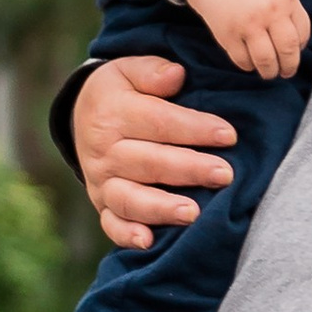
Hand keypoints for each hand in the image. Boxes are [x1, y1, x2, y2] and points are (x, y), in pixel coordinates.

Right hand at [70, 53, 237, 251]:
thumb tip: (176, 75)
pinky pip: (111, 224)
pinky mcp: (101, 204)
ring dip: (161, 208)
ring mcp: (101, 181)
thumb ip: (152, 71)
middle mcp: (103, 151)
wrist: (82, 118)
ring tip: (193, 213)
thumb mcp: (128, 69)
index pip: (157, 121)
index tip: (229, 135)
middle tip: (225, 175)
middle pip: (149, 162)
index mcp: (112, 113)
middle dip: (189, 169)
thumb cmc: (121, 93)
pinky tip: (148, 242)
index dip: (194, 129)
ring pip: (130, 198)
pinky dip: (127, 235)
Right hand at [188, 0, 310, 83]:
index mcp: (285, 0)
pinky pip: (243, 61)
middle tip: (286, 71)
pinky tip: (249, 61)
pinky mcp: (228, 36)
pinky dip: (248, 66)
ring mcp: (248, 25)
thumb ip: (291, 12)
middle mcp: (269, 13)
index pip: (302, 34)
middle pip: (288, 51)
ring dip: (269, 72)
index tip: (294, 52)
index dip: (300, 48)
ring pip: (266, 61)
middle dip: (289, 67)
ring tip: (268, 72)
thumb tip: (298, 46)